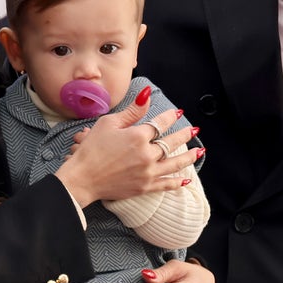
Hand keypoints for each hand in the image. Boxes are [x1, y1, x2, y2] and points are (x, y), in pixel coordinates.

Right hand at [56, 86, 198, 205]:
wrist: (83, 179)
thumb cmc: (92, 149)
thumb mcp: (109, 124)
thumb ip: (132, 111)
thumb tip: (147, 95)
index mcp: (138, 136)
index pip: (160, 124)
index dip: (170, 117)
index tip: (177, 113)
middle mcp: (146, 154)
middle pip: (171, 142)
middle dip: (184, 135)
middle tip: (193, 130)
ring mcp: (147, 172)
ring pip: (174, 163)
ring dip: (189, 157)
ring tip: (199, 151)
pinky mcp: (144, 187)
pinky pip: (166, 184)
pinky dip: (177, 182)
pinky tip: (186, 179)